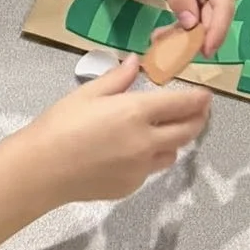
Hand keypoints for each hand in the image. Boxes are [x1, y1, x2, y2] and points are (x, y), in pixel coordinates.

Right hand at [26, 57, 210, 202]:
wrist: (42, 169)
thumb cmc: (61, 124)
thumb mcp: (88, 93)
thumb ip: (118, 79)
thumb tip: (136, 63)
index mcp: (136, 113)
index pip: (182, 105)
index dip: (199, 99)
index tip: (206, 95)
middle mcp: (146, 142)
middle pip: (188, 131)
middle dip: (199, 119)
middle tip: (200, 111)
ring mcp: (141, 168)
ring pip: (172, 153)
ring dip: (175, 140)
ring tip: (166, 130)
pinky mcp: (131, 187)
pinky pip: (150, 170)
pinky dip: (150, 158)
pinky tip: (132, 151)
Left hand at [152, 0, 243, 52]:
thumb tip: (190, 24)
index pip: (224, 8)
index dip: (215, 33)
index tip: (204, 53)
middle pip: (216, 18)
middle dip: (193, 36)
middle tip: (164, 48)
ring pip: (208, 19)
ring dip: (186, 32)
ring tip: (159, 39)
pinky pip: (203, 15)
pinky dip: (186, 24)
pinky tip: (166, 32)